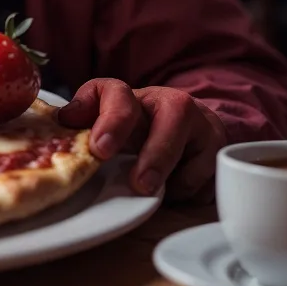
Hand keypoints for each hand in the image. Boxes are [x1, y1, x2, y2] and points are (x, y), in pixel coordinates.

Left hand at [58, 79, 227, 200]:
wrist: (181, 128)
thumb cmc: (133, 128)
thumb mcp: (104, 120)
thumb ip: (83, 115)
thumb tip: (64, 121)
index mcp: (134, 96)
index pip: (119, 94)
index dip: (112, 119)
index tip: (100, 150)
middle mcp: (173, 103)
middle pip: (174, 117)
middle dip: (157, 155)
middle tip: (141, 184)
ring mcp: (203, 127)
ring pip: (198, 153)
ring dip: (175, 180)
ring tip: (154, 187)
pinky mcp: (221, 152)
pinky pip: (210, 179)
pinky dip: (191, 191)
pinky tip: (174, 188)